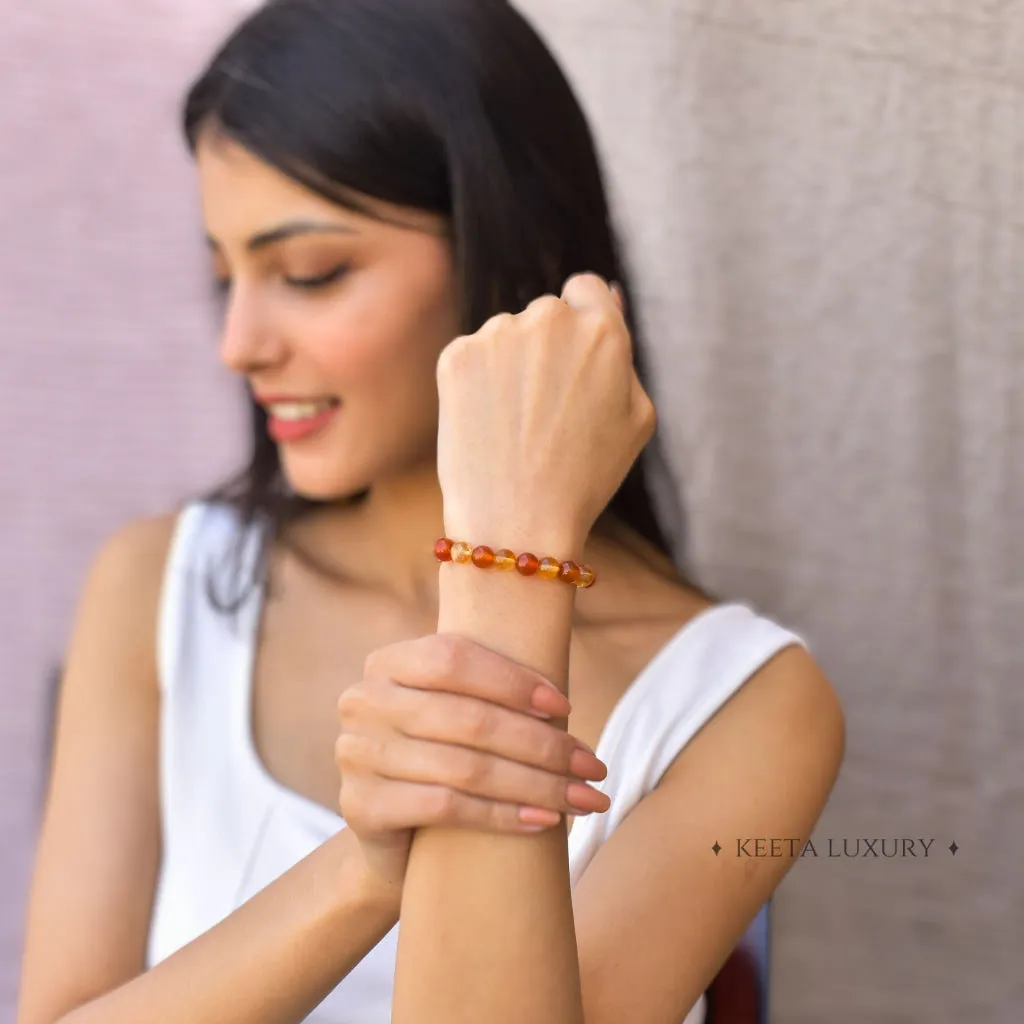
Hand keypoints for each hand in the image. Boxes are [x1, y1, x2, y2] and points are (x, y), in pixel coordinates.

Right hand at [335, 634, 609, 889]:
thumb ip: (491, 692)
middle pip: (469, 718)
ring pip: (465, 766)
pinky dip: (503, 814)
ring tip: (583, 799)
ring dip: (537, 784)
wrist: (399, 840)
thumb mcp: (460, 714)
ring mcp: (355, 754)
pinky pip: (446, 806)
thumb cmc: (447, 759)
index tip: (566, 709)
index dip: (513, 681)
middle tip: (593, 767)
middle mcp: (363, 702)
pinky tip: (544, 821)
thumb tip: (563, 700)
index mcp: (386, 663)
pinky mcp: (360, 807)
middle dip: (542, 744)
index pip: (453, 657)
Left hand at [435, 274, 655, 548]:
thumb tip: (607, 298)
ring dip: (510, 365)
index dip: (583, 322)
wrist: (517, 521)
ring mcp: (498, 333)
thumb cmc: (586, 477)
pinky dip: (477, 384)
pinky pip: (472, 356)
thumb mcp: (637, 416)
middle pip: (547, 314)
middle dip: (547, 348)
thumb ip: (624, 353)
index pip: (587, 289)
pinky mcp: (456, 355)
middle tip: (546, 410)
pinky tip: (488, 425)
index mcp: (601, 329)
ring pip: (506, 335)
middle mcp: (549, 318)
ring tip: (516, 426)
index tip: (572, 360)